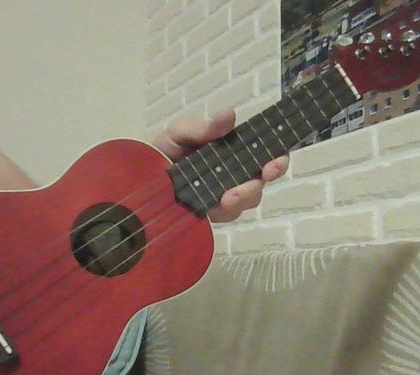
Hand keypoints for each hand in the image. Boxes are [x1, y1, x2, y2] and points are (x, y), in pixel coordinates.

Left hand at [152, 107, 288, 221]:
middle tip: (261, 177)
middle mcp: (235, 176)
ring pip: (246, 201)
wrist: (141, 174)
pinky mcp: (210, 214)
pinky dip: (222, 211)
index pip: (266, 156)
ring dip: (243, 198)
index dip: (278, 160)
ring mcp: (224, 197)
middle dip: (264, 180)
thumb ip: (205, 127)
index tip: (274, 163)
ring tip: (228, 197)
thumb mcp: (182, 131)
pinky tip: (214, 207)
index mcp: (235, 153)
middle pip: (262, 182)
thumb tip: (229, 113)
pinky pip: (223, 216)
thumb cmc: (167, 149)